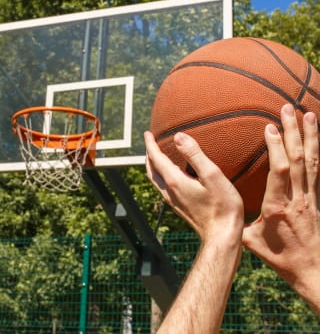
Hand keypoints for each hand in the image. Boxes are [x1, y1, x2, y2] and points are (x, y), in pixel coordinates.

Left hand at [146, 130, 244, 332]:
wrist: (222, 236)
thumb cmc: (222, 206)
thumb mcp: (211, 175)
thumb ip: (194, 154)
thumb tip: (178, 137)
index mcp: (175, 181)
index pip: (156, 158)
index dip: (150, 144)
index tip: (147, 133)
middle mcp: (170, 191)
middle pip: (151, 170)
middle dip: (149, 155)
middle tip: (150, 142)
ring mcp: (174, 201)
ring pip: (156, 180)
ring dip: (153, 166)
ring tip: (157, 156)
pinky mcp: (180, 207)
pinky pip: (163, 187)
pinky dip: (161, 175)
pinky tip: (172, 175)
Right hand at [242, 104, 319, 312]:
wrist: (313, 271)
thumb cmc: (280, 258)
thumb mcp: (252, 240)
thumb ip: (238, 222)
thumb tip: (218, 208)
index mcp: (277, 206)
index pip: (279, 171)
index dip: (276, 148)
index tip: (270, 127)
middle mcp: (297, 198)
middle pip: (297, 159)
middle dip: (293, 132)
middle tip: (289, 109)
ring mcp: (311, 197)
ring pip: (311, 162)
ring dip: (310, 136)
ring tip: (307, 114)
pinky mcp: (317, 199)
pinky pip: (319, 170)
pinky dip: (318, 151)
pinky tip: (316, 137)